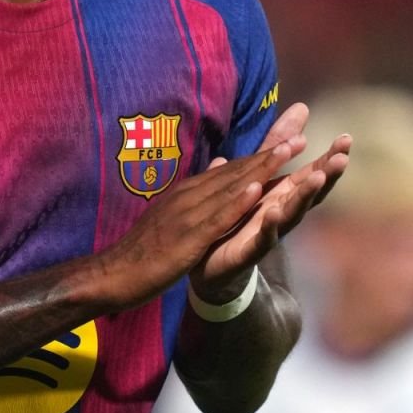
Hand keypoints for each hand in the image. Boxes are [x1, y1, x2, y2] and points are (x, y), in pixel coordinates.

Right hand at [93, 135, 305, 309]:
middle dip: (269, 155)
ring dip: (261, 169)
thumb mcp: (169, 216)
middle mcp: (189, 197)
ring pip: (231, 188)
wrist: (113, 274)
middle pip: (235, 172)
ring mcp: (188, 215)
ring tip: (288, 152)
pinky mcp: (187, 238)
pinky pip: (217, 218)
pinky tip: (257, 191)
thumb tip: (214, 171)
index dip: (260, 157)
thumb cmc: (141, 249)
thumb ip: (193, 196)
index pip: (229, 171)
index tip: (287, 143)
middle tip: (299, 138)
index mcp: (187, 193)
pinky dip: (238, 203)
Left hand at [188, 102, 349, 302]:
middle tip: (342, 157)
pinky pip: (262, 237)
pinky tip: (274, 209)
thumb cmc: (239, 216)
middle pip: (308, 193)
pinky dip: (270, 224)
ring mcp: (268, 233)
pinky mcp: (248, 251)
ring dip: (304, 196)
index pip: (310, 174)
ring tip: (318, 178)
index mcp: (281, 194)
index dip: (327, 158)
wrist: (209, 264)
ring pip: (291, 214)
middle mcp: (280, 212)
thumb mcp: (257, 173)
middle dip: (326, 175)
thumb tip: (300, 110)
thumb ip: (276, 145)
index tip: (346, 139)